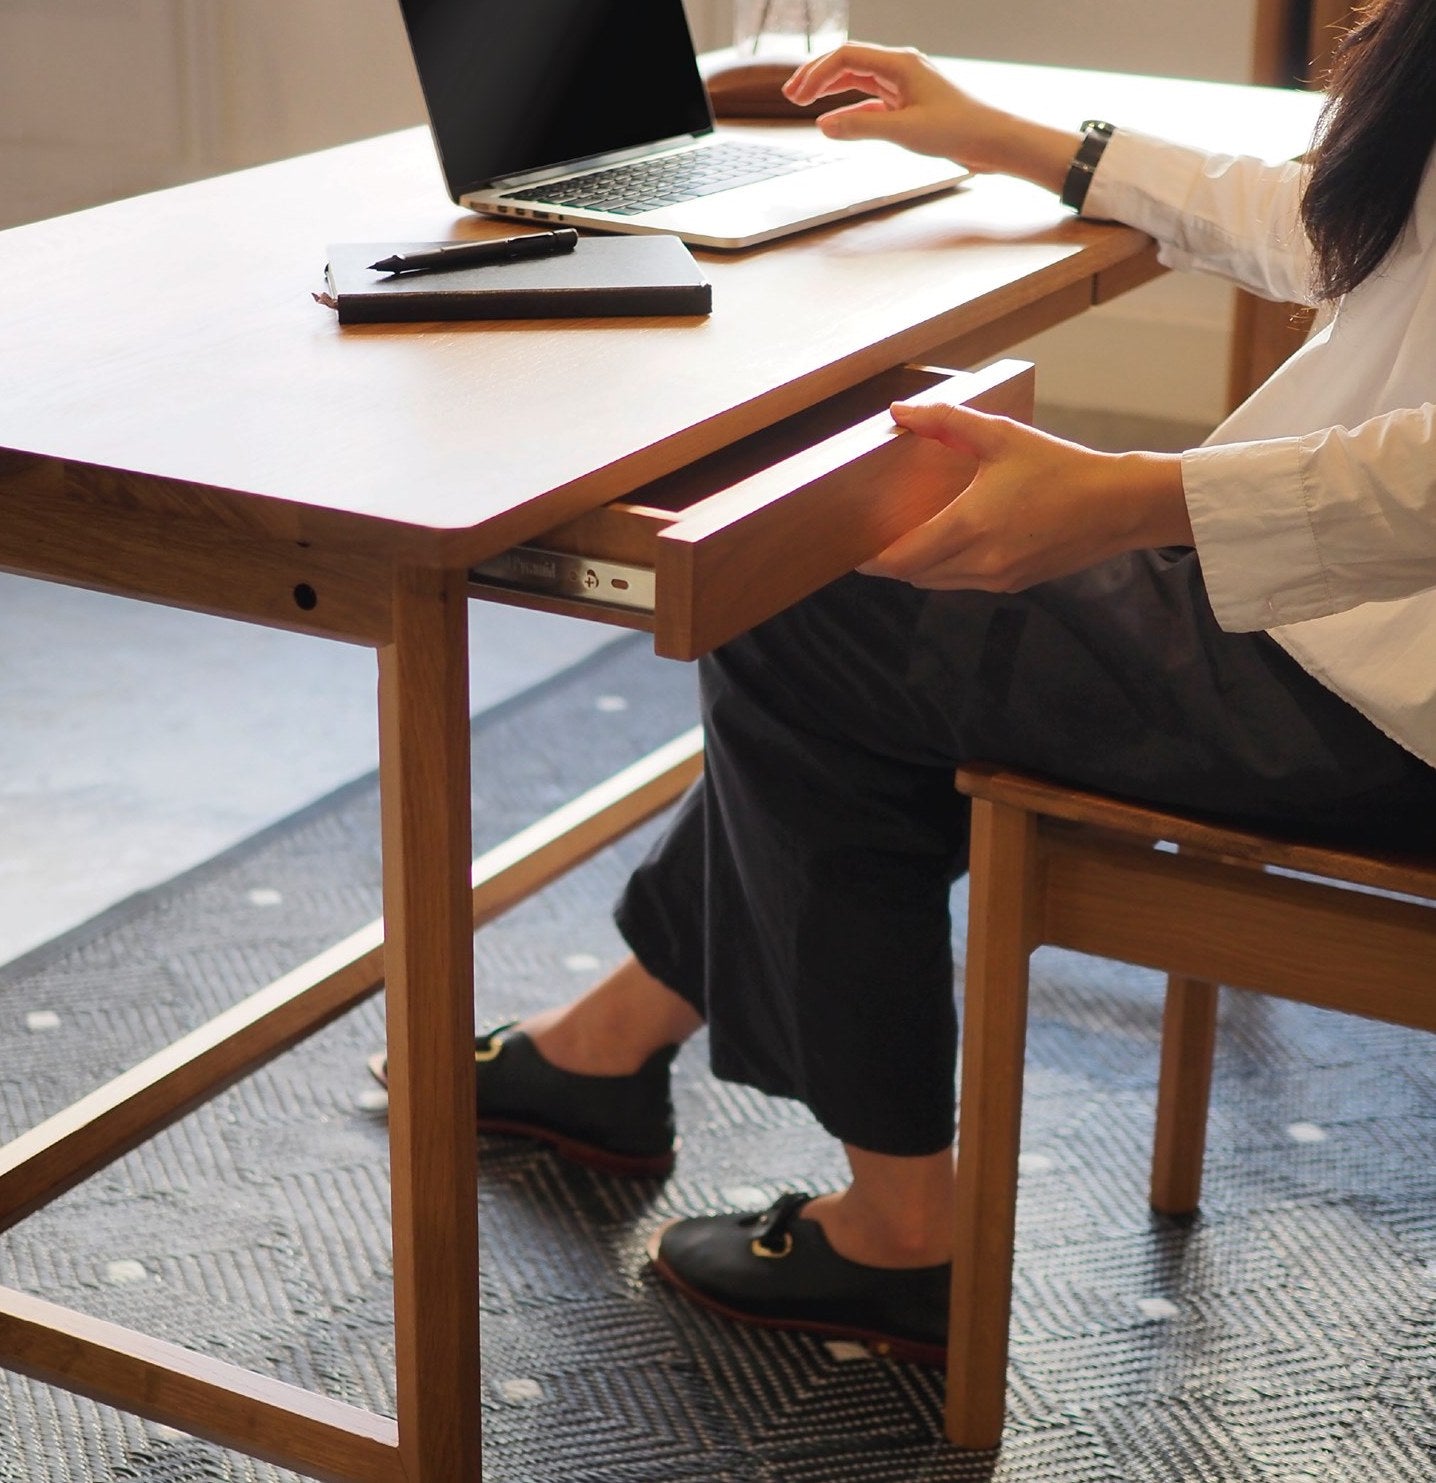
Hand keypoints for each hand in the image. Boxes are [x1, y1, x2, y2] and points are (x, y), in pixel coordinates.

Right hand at [783, 43, 996, 163]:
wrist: (992, 140)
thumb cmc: (958, 129)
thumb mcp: (904, 131)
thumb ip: (861, 128)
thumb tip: (824, 125)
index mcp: (899, 64)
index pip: (846, 57)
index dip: (817, 74)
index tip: (797, 96)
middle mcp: (900, 68)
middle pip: (848, 63)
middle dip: (817, 77)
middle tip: (791, 95)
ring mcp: (904, 85)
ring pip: (857, 80)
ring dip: (830, 90)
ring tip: (804, 103)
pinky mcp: (908, 104)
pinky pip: (870, 102)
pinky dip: (850, 110)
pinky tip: (835, 121)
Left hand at [861, 401, 1191, 591]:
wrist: (1120, 506)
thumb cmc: (1063, 469)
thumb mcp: (1002, 436)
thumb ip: (947, 421)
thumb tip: (901, 410)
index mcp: (970, 527)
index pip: (901, 559)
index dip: (871, 559)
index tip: (853, 549)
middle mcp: (980, 562)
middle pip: (913, 576)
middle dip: (892, 561)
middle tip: (877, 538)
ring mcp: (997, 579)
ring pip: (937, 583)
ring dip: (919, 566)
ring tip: (911, 538)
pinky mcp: (1014, 585)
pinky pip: (963, 583)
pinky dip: (948, 568)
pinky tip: (953, 541)